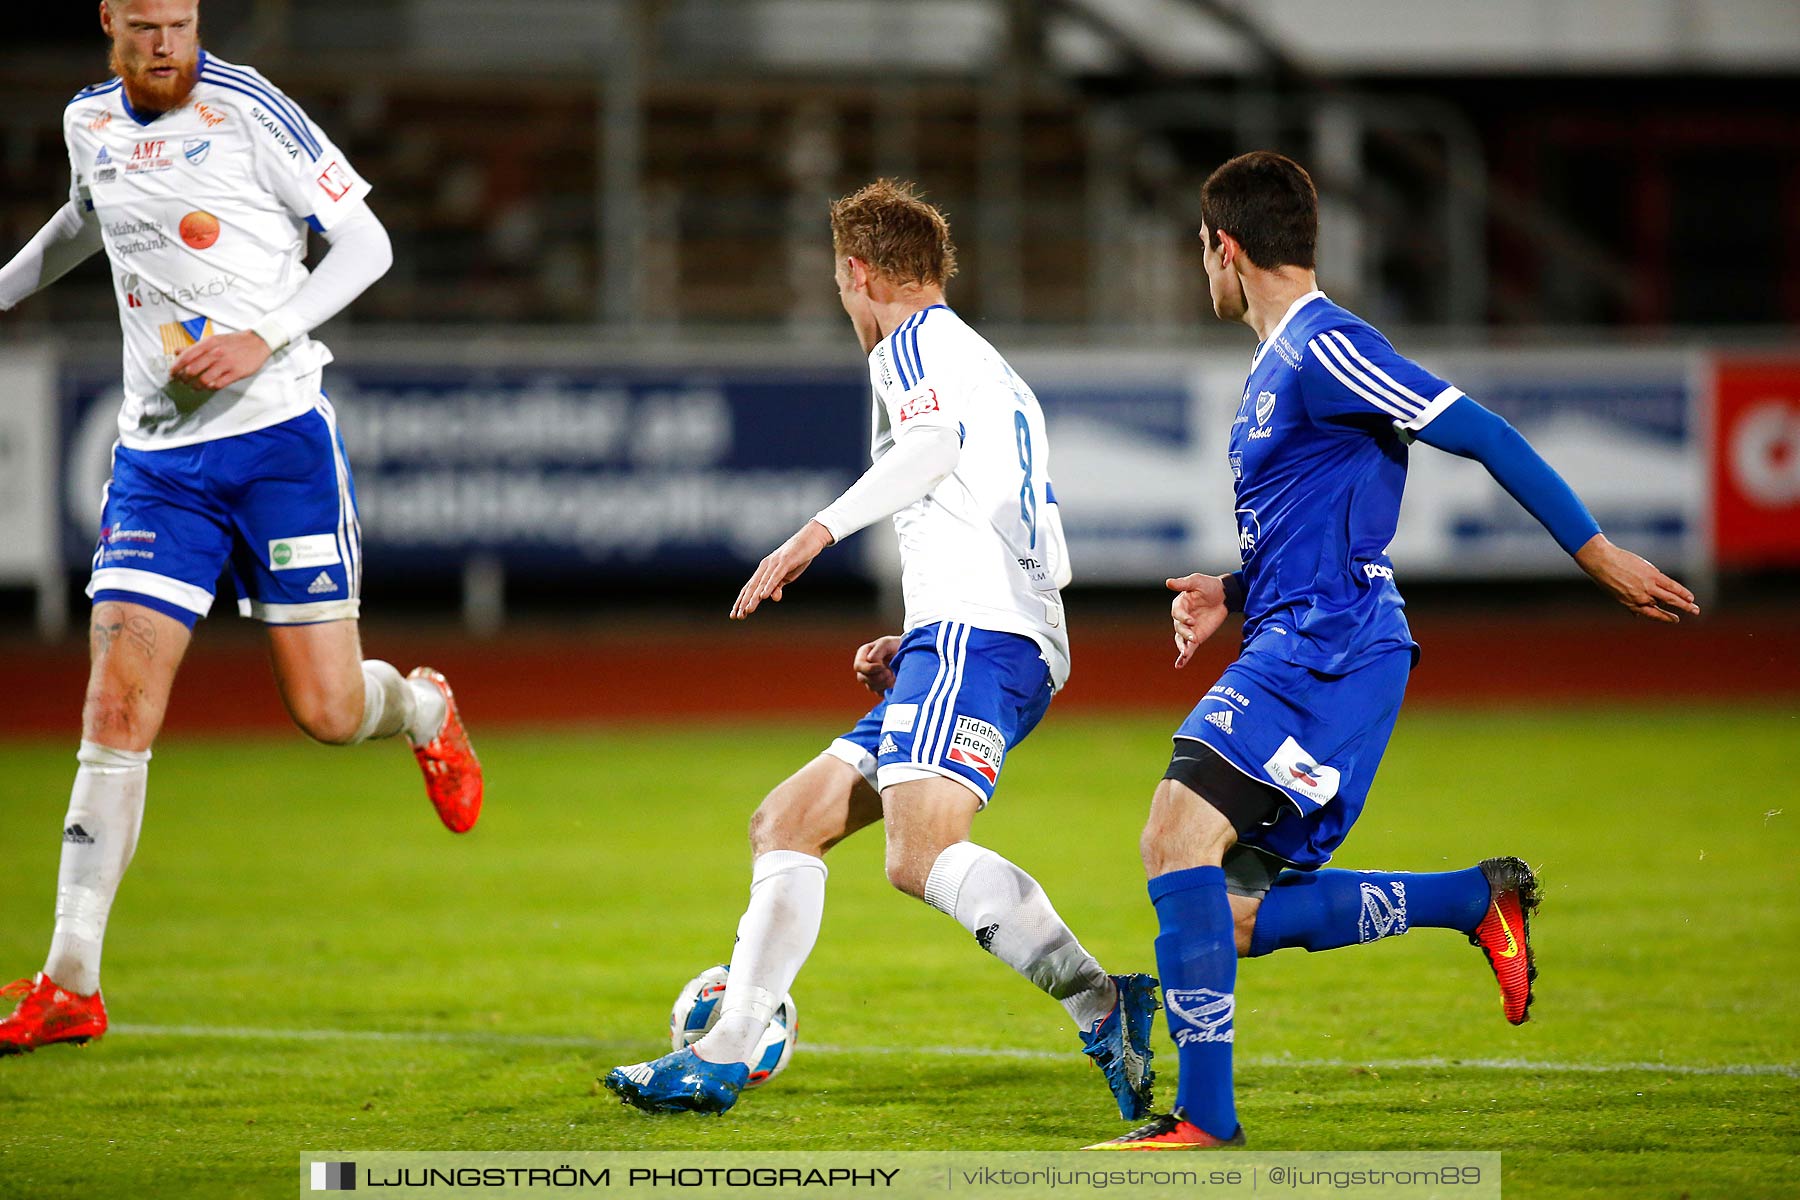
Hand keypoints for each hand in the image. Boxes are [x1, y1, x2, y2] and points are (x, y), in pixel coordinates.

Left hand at [169, 330, 271, 392]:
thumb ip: (195, 347)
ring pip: (204, 379)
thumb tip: (177, 351)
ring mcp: (226, 363)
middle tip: (183, 382)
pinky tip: (209, 387)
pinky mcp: (236, 373)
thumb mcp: (213, 340)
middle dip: (184, 378)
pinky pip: (218, 384)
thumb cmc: (234, 342)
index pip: (186, 357)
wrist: (258, 342)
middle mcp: (216, 353)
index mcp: (209, 343)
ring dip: (196, 386)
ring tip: (194, 387)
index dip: (176, 367)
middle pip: (192, 370)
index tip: (172, 374)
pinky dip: (211, 388)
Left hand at [731, 520, 834, 619]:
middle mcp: (765, 566)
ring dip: (754, 597)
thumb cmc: (797, 558)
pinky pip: (776, 575)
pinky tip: (764, 595)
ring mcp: (775, 563)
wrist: (811, 538)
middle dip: (743, 602)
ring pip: (762, 583)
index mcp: (764, 570)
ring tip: (748, 610)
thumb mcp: (786, 576)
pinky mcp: (785, 561)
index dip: (741, 601)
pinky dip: (769, 586)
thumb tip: (773, 598)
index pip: (749, 587)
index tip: (735, 615)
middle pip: (752, 587)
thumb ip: (778, 587)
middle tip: (736, 616)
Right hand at [853, 634, 902, 693]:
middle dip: (877, 676)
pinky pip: (879, 692)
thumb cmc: (895, 646)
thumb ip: (877, 651)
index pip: (858, 666)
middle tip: (889, 672)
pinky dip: (887, 688)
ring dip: (884, 682)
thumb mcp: (886, 643)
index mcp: (863, 654)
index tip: (882, 666)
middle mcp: (865, 667)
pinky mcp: (879, 687)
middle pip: (862, 678)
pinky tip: (894, 681)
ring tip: (893, 675)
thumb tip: (870, 661)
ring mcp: (871, 678)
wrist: (908, 654)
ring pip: (871, 687)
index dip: (869, 669)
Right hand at [1167, 573, 1231, 667]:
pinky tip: (1179, 665)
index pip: (1177, 614)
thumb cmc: (1208, 585)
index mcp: (1179, 605)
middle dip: (1185, 634)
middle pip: (1179, 628)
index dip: (1183, 618)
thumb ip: (1183, 583)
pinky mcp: (1197, 637)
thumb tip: (1168, 582)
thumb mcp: (1196, 581)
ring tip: (1185, 653)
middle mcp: (1181, 618)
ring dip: (1182, 647)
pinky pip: (1189, 648)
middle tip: (1194, 637)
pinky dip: (1183, 657)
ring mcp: (1189, 629)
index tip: (1191, 621)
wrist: (1224, 595)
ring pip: (1181, 640)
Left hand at [1573, 534, 1699, 623]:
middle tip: (1693, 612)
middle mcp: (1641, 598)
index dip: (1664, 617)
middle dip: (1680, 610)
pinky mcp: (1652, 575)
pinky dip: (1680, 591)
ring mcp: (1647, 587)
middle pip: (1664, 606)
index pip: (1651, 614)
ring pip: (1670, 597)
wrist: (1601, 562)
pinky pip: (1670, 585)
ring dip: (1685, 603)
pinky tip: (1689, 596)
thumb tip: (1636, 614)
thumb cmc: (1605, 576)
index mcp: (1631, 603)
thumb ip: (1629, 604)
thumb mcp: (1615, 594)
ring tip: (1695, 608)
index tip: (1674, 619)